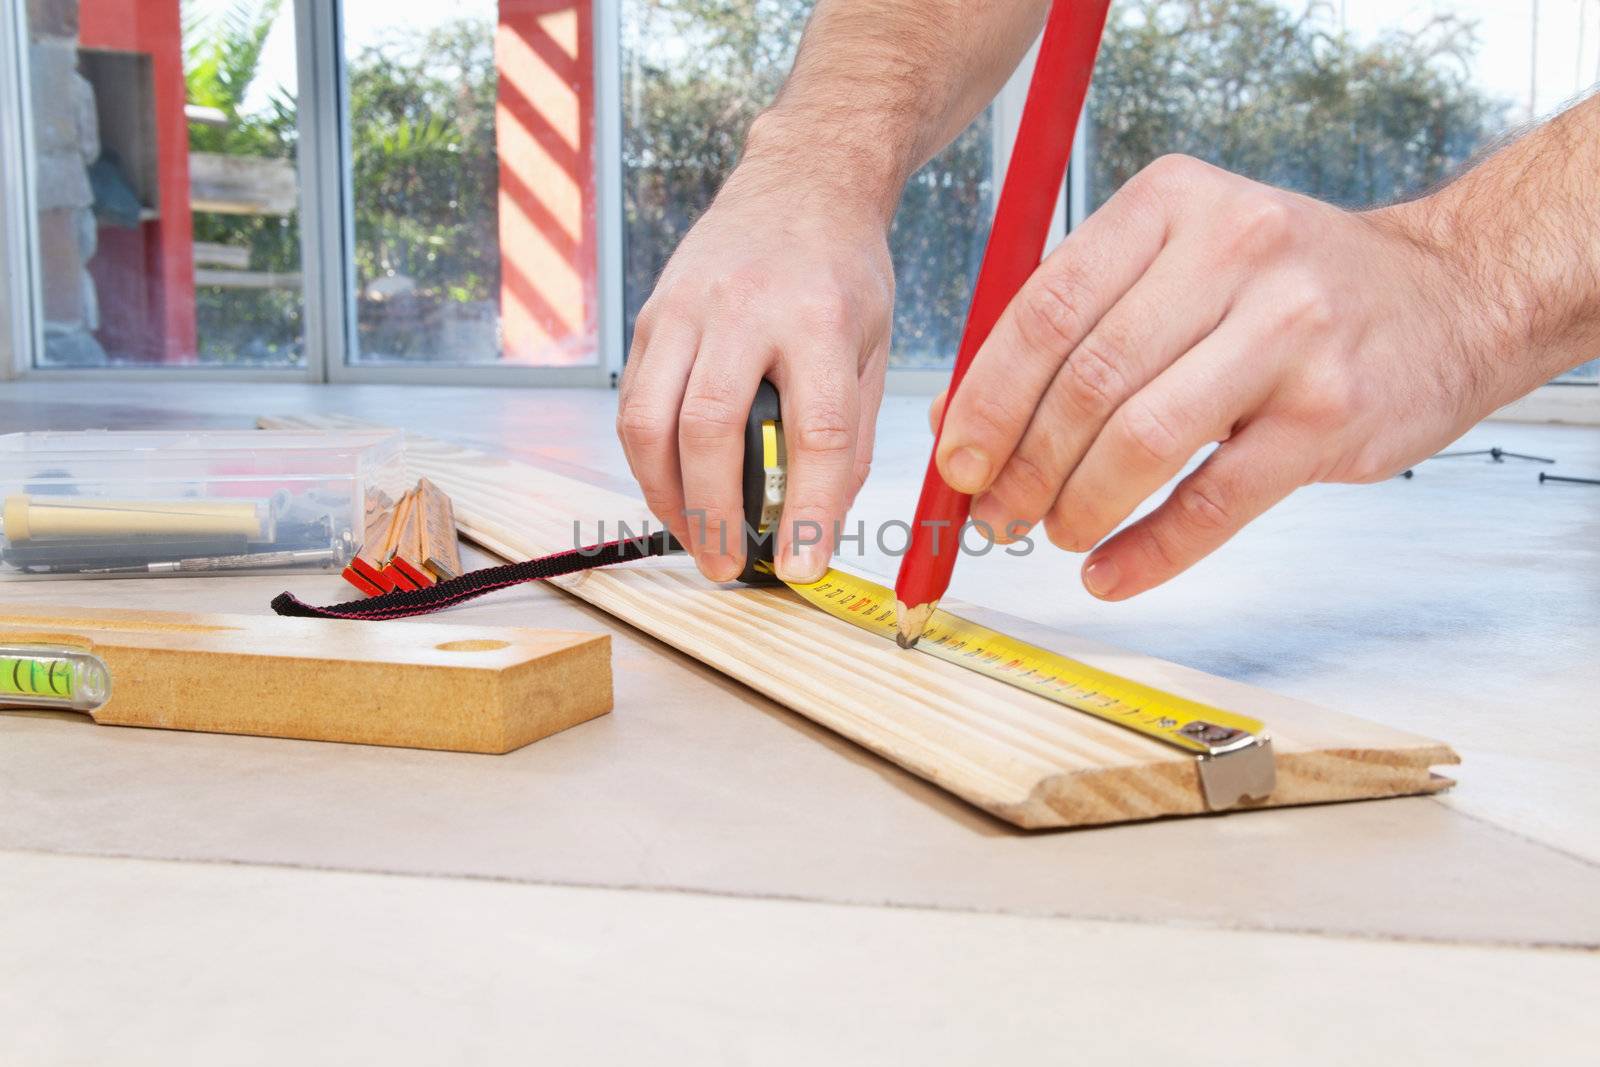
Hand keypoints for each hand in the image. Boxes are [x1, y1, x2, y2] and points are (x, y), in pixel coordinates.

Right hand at [617, 138, 893, 583]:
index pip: (814, 431)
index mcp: (820, 319)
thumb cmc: (842, 272)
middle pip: (710, 428)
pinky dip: (647, 461)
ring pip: (650, 420)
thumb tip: (816, 523)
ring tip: (695, 540)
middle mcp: (744, 309)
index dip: (805, 510)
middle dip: (715, 513)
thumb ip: (848, 434)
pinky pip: (634, 403)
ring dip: (666, 496)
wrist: (799, 183)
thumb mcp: (873, 347)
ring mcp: (686, 308)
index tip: (801, 567)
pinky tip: (673, 491)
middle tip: (729, 568)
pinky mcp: (652, 315)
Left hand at [933, 154, 1508, 600]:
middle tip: (998, 512)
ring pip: (1142, 440)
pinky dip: (1148, 550)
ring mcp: (1290, 333)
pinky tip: (1109, 572)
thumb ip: (1073, 325)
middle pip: (1087, 381)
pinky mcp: (1329, 413)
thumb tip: (961, 420)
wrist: (1446, 295)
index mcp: (1171, 204)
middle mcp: (1232, 252)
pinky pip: (1214, 501)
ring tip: (1055, 533)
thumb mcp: (1177, 262)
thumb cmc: (1283, 287)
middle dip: (1023, 465)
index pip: (1045, 309)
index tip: (955, 461)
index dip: (985, 398)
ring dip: (1078, 506)